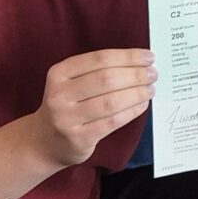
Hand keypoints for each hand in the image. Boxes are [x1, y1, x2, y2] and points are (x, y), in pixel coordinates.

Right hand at [21, 48, 155, 168]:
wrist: (44, 141)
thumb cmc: (67, 105)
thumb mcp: (71, 82)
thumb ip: (98, 71)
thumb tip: (140, 61)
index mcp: (59, 73)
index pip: (99, 59)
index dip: (128, 57)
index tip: (149, 57)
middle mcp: (59, 94)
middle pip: (106, 79)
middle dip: (136, 75)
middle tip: (153, 74)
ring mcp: (67, 118)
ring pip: (111, 101)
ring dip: (137, 93)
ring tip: (151, 89)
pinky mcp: (79, 138)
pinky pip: (112, 122)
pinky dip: (132, 111)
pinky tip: (142, 104)